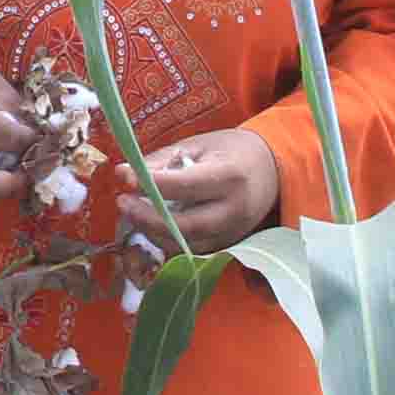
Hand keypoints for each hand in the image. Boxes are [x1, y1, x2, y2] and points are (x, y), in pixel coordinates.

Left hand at [115, 128, 280, 255]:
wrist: (272, 169)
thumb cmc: (231, 151)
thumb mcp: (198, 144)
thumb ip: (162, 160)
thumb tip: (124, 174)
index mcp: (229, 177)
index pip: (183, 186)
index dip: (149, 184)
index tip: (123, 177)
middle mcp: (233, 210)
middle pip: (184, 225)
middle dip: (147, 218)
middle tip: (122, 203)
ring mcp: (233, 233)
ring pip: (185, 244)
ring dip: (153, 231)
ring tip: (134, 211)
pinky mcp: (229, 244)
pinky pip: (192, 250)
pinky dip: (168, 239)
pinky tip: (153, 223)